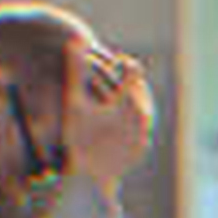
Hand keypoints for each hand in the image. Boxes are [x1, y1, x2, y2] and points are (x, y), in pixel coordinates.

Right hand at [62, 43, 153, 197]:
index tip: (117, 61)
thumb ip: (75, 69)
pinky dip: (131, 123)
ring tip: (119, 96)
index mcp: (128, 101)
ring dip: (132, 101)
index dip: (123, 64)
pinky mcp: (142, 148)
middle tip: (120, 75)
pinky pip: (139, 130)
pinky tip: (119, 121)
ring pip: (142, 109)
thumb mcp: (73, 102)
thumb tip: (75, 39)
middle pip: (140, 91)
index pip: (132, 71)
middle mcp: (141, 117)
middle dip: (129, 83)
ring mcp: (144, 134)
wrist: (86, 179)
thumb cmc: (76, 137)